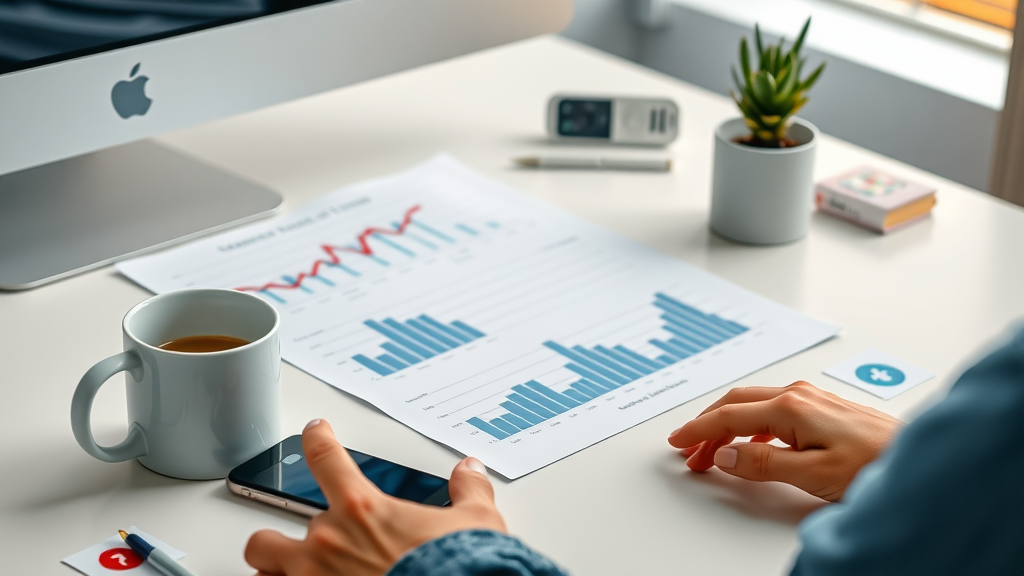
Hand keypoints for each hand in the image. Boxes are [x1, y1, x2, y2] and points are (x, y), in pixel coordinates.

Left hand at [245, 419, 505, 575]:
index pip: (326, 458)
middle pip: (270, 532)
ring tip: (282, 571)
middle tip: (302, 543)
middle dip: (281, 538)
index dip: (316, 440)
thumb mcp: (475, 522)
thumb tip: (469, 472)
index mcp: (361, 510)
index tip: (314, 432)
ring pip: (262, 569)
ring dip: (271, 569)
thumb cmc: (458, 568)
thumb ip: (468, 492)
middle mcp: (327, 543)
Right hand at [667, 381, 900, 500]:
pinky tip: (750, 444)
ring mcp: (811, 398)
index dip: (699, 430)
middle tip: (687, 449)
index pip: (729, 416)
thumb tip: (727, 456)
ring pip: (753, 405)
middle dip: (707, 426)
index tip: (679, 442)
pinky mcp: (822, 407)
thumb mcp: (814, 474)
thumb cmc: (876, 465)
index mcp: (791, 407)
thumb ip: (765, 464)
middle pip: (736, 404)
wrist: (919, 459)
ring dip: (727, 426)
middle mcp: (799, 395)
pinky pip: (771, 410)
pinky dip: (749, 426)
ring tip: (713, 452)